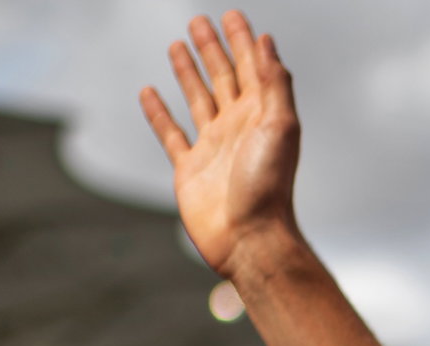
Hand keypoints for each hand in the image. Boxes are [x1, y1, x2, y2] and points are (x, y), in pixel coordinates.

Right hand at [139, 10, 300, 276]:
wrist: (249, 238)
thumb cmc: (269, 187)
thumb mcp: (280, 127)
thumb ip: (274, 85)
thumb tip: (268, 43)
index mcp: (262, 116)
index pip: (252, 68)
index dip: (242, 41)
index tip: (232, 15)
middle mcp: (239, 128)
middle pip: (224, 78)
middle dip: (213, 49)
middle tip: (199, 21)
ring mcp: (213, 147)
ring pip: (198, 99)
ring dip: (189, 73)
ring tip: (179, 45)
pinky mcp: (189, 169)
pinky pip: (171, 133)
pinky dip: (159, 113)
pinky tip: (149, 92)